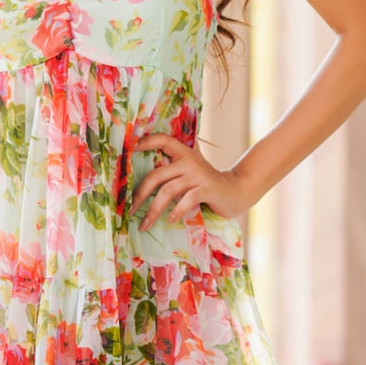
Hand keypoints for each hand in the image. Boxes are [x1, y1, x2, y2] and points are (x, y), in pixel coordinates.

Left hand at [131, 133, 256, 228]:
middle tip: (130, 209)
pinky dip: (176, 211)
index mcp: (183, 153)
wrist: (235, 191)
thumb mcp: (190, 172)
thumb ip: (173, 169)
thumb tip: (144, 180)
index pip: (163, 140)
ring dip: (153, 210)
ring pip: (167, 190)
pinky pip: (186, 200)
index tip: (130, 148)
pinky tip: (170, 220)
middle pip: (157, 175)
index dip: (147, 142)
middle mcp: (189, 161)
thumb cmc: (206, 184)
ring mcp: (197, 174)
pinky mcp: (206, 189)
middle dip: (140, 194)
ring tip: (144, 224)